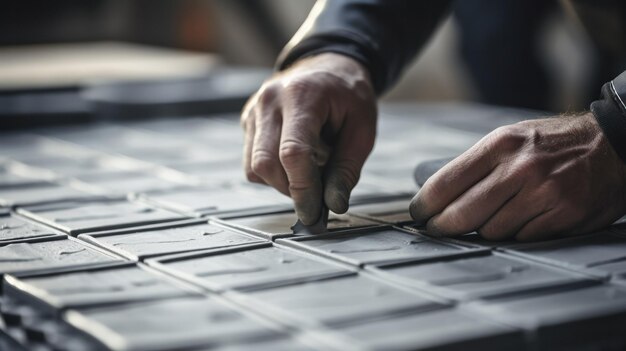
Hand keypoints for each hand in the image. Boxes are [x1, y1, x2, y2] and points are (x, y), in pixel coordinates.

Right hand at [241, 53, 376, 224]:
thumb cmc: (348, 95)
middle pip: (265, 163)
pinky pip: (252, 161)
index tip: (315, 213)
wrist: (328, 66)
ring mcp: (254, 110)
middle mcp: (269, 101)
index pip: (292, 152)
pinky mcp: (248, 121)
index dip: (303, 189)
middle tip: (318, 190)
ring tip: (310, 163)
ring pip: (255, 167)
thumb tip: (333, 205)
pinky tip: (295, 157)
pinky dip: (274, 171)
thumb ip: (347, 168)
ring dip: (282, 180)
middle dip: (291, 188)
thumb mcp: (362, 128)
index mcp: (301, 96)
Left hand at [410, 113, 625, 240]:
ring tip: (497, 214)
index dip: (424, 205)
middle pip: (461, 214)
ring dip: (487, 229)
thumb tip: (435, 196)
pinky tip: (526, 218)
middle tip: (437, 230)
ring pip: (491, 231)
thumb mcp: (511, 139)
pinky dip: (518, 234)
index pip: (444, 183)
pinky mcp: (563, 215)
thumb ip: (477, 164)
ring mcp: (543, 193)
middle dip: (442, 227)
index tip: (417, 215)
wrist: (613, 144)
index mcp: (499, 145)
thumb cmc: (551, 144)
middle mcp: (519, 168)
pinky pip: (522, 239)